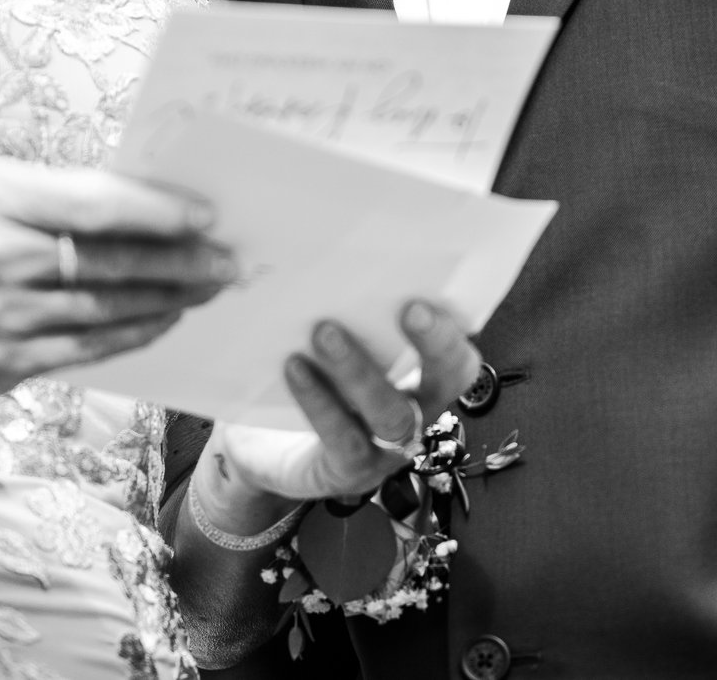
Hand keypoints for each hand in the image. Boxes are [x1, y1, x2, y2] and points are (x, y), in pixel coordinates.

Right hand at [0, 157, 233, 396]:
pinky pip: (86, 352)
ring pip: (105, 311)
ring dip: (167, 300)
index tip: (205, 215)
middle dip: (179, 263)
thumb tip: (145, 202)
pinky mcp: (1, 365)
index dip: (157, 212)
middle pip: (108, 263)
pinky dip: (132, 335)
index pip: (93, 205)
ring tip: (208, 288)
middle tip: (227, 260)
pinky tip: (163, 319)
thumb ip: (55, 194)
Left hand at [197, 300, 482, 532]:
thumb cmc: (304, 378)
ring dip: (361, 370)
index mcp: (418, 377)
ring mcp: (384, 448)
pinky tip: (294, 367)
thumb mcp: (328, 340)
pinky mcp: (345, 471)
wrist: (257, 446)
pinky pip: (342, 437)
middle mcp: (413, 413)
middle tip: (408, 306)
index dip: (453, 330)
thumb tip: (337, 245)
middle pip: (444, 383)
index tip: (429, 292)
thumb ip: (346, 308)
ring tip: (325, 330)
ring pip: (390, 411)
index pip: (458, 356)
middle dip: (435, 345)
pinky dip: (319, 400)